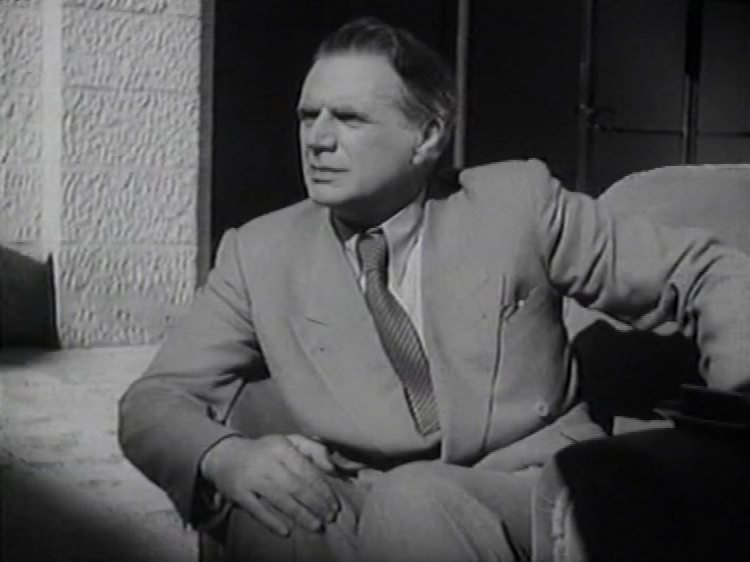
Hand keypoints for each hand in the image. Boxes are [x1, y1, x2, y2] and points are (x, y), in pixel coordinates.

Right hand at [200, 434, 340, 535]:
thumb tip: (333, 468)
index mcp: (281, 447)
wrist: (226, 456)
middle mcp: (266, 461)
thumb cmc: (266, 451)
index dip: (323, 489)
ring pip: (280, 499)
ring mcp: (251, 477)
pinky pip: (257, 510)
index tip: (335, 503)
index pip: (307, 470)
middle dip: (316, 503)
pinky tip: (286, 531)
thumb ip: (315, 450)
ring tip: (316, 525)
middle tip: (330, 517)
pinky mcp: (238, 493)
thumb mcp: (290, 442)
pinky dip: (272, 522)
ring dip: (300, 514)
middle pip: (296, 486)